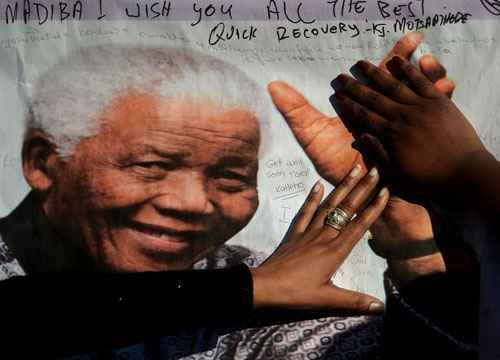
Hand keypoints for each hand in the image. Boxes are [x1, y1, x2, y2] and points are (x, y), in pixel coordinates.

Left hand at [251, 165, 388, 313]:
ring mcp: (308, 232)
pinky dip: (311, 198)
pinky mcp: (294, 234)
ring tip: (353, 169)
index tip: (385, 190)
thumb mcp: (327, 300)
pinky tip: (318, 184)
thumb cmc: (296, 293)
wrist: (265, 286)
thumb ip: (354, 302)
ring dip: (342, 186)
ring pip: (328, 205)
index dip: (374, 208)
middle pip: (346, 209)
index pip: (360, 226)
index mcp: (335, 251)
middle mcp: (324, 236)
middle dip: (362, 188)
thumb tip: (380, 307)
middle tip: (375, 169)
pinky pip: (304, 212)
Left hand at [267, 32, 453, 184]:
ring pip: (421, 93)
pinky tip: (447, 87)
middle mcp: (385, 111)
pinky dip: (441, 99)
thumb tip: (273, 85)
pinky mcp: (417, 139)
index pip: (380, 75)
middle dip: (412, 60)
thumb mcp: (313, 135)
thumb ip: (298, 110)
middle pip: (403, 78)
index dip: (392, 55)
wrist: (358, 197)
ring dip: (429, 76)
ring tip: (431, 64)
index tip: (402, 37)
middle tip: (417, 41)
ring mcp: (403, 125)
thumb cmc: (334, 165)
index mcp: (365, 105)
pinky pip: (431, 116)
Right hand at [330, 57, 485, 193]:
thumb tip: (361, 136)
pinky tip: (397, 61)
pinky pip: (421, 81)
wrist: (466, 174)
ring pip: (393, 86)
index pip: (364, 116)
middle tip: (341, 77)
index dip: (349, 106)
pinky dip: (409, 70)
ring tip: (361, 64)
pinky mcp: (439, 102)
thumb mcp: (397, 175)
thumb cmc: (430, 179)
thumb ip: (378, 154)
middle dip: (355, 87)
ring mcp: (421, 107)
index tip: (337, 96)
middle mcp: (403, 117)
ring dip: (375, 73)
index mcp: (392, 135)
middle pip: (374, 98)